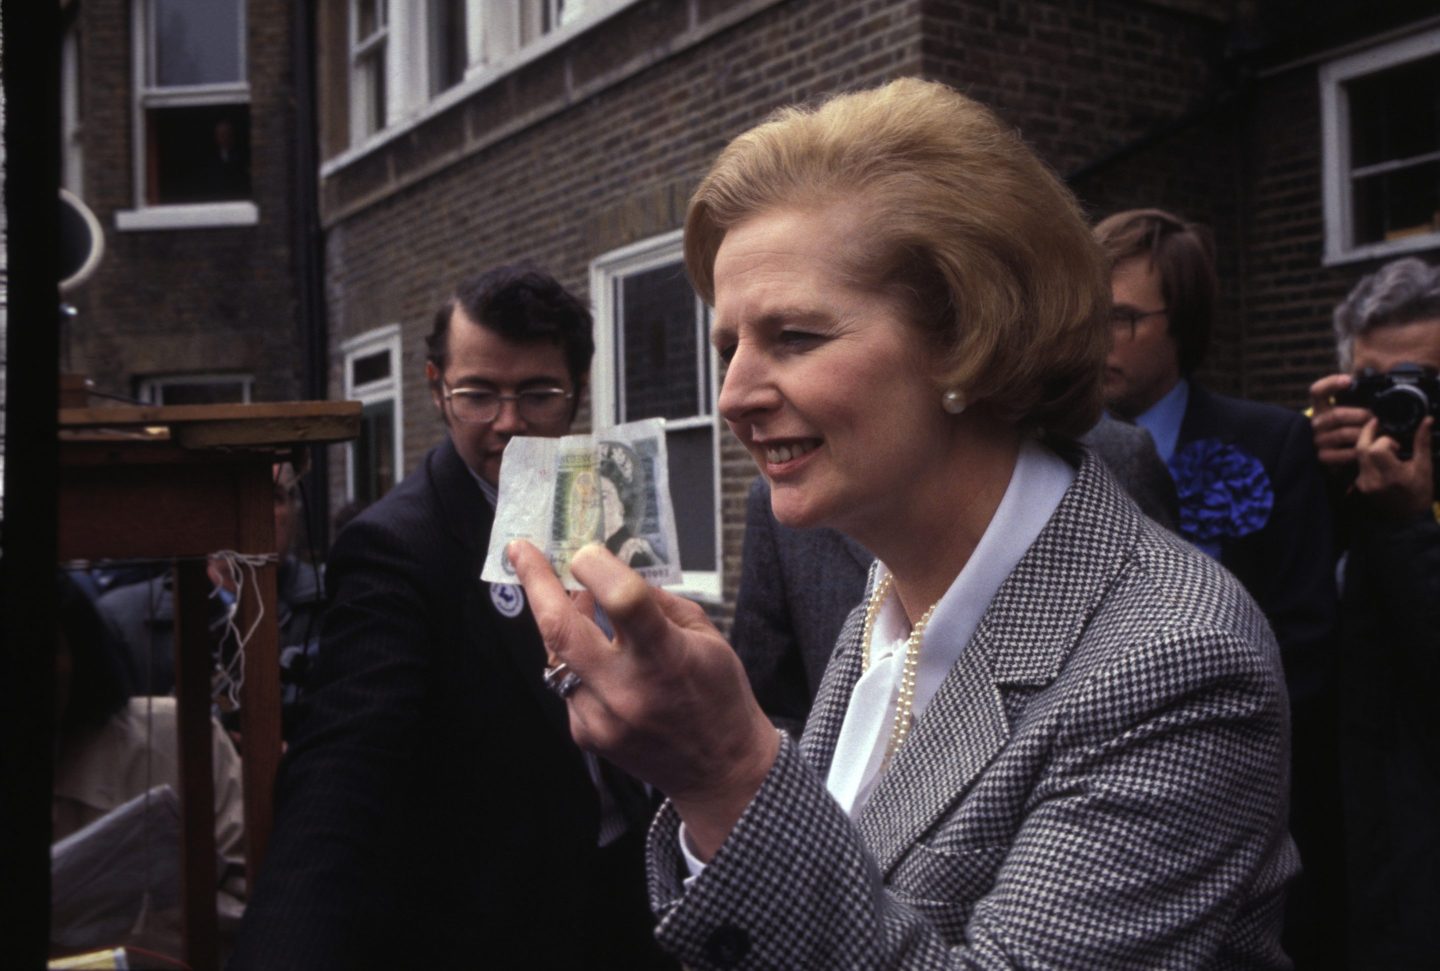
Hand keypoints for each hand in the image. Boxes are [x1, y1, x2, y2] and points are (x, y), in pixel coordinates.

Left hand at [508, 540, 780, 859]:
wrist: (719, 770)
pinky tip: (598, 657)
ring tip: (575, 600)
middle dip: (535, 582)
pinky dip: (576, 661)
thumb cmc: (718, 694)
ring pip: (557, 654)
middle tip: (521, 551)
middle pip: (561, 628)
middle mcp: (626, 690)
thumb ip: (654, 603)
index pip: (622, 600)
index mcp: (666, 658)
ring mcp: (600, 717)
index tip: (584, 550)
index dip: (596, 566)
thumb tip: (608, 573)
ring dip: (561, 623)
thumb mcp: (705, 636)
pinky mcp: (585, 734)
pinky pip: (567, 683)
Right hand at [1308, 372, 1371, 468]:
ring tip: (1382, 435)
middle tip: (1378, 418)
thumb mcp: (1349, 410)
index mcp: (1321, 407)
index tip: (1349, 380)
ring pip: (1343, 434)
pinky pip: (1342, 453)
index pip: (1318, 391)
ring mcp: (1318, 440)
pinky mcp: (1323, 457)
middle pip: (1336, 415)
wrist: (1339, 454)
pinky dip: (1358, 451)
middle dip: (1361, 416)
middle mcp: (1316, 422)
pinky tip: (1368, 449)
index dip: (1331, 383)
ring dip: (1365, 434)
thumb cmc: (1350, 427)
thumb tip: (1378, 381)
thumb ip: (1358, 398)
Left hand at [1354, 416, 1433, 519]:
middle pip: (1362, 449)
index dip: (1385, 441)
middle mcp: (1374, 480)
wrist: (1407, 518)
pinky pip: (1358, 465)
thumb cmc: (1419, 492)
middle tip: (1376, 424)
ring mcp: (1364, 484)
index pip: (1377, 450)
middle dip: (1368, 434)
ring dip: (1367, 446)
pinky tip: (1378, 458)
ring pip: (1357, 456)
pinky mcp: (1359, 486)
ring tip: (1382, 445)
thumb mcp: (1424, 467)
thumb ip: (1422, 443)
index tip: (1397, 445)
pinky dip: (1366, 457)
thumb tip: (1426, 420)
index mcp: (1393, 476)